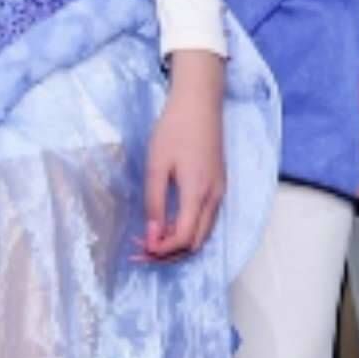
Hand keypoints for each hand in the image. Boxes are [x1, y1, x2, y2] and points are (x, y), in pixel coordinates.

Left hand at [142, 50, 229, 262]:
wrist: (200, 103)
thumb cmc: (175, 129)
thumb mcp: (156, 166)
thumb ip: (155, 203)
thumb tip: (152, 236)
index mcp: (198, 193)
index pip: (184, 238)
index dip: (161, 250)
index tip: (139, 247)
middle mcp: (214, 198)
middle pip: (196, 244)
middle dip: (169, 254)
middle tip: (141, 251)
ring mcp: (219, 193)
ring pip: (203, 235)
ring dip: (177, 244)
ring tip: (150, 240)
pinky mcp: (218, 187)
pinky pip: (205, 221)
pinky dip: (187, 230)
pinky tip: (167, 224)